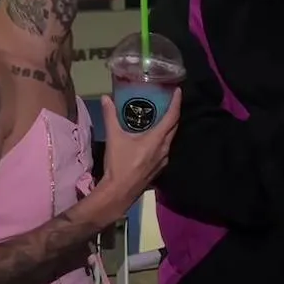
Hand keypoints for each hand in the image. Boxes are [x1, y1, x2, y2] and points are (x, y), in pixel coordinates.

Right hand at [98, 89, 181, 213]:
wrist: (118, 192)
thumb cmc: (118, 164)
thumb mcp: (114, 138)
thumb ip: (110, 116)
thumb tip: (105, 98)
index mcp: (157, 139)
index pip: (172, 117)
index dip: (176, 102)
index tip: (178, 91)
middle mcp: (165, 149)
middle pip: (174, 127)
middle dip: (173, 113)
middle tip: (168, 101)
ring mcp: (163, 160)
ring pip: (170, 139)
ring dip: (168, 127)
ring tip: (161, 116)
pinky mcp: (159, 168)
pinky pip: (165, 149)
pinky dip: (163, 139)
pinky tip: (153, 137)